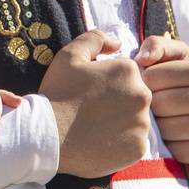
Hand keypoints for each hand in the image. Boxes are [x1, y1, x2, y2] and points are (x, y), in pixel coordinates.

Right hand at [38, 30, 151, 178]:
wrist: (46, 135)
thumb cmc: (57, 93)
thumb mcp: (70, 55)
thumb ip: (96, 39)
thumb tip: (118, 43)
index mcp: (129, 71)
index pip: (127, 75)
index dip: (108, 83)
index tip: (91, 93)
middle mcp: (143, 96)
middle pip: (135, 98)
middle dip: (118, 103)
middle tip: (92, 112)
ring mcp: (142, 125)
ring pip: (137, 121)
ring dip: (121, 123)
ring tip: (95, 128)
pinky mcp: (138, 149)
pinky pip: (134, 144)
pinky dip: (120, 144)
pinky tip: (100, 142)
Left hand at [134, 37, 188, 165]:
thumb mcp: (182, 58)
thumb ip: (159, 46)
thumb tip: (141, 58)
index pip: (152, 77)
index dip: (146, 81)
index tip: (154, 84)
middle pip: (157, 104)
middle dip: (152, 105)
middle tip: (161, 104)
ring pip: (163, 129)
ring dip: (159, 126)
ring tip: (169, 119)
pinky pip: (174, 150)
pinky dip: (171, 145)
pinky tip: (178, 136)